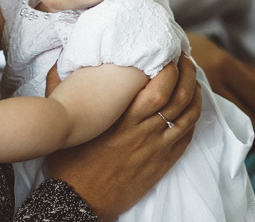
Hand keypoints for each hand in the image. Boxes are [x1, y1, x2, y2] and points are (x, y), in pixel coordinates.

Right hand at [45, 56, 201, 220]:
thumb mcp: (63, 120)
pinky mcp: (161, 163)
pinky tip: (191, 107)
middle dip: (188, 73)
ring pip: (188, 115)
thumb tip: (59, 59)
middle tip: (186, 58)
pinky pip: (186, 137)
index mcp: (122, 119)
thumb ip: (60, 85)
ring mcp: (156, 149)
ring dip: (195, 93)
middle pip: (179, 97)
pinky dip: (193, 118)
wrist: (79, 200)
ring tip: (193, 78)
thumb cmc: (69, 160)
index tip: (168, 54)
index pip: (159, 87)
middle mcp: (143, 132)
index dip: (170, 68)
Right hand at [188, 33, 254, 122]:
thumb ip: (249, 71)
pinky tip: (214, 124)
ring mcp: (197, 98)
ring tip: (227, 117)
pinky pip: (212, 131)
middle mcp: (213, 81)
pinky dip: (219, 131)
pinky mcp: (183, 112)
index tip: (254, 102)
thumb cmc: (190, 52)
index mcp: (224, 64)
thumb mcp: (220, 55)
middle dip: (250, 116)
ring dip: (235, 126)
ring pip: (233, 127)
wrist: (152, 54)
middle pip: (250, 115)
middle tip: (240, 110)